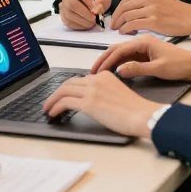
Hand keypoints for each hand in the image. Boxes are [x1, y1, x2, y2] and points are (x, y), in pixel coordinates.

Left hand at [42, 71, 161, 137]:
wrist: (143, 115)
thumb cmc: (136, 110)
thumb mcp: (118, 94)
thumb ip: (104, 92)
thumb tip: (92, 102)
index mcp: (105, 76)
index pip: (80, 79)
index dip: (68, 88)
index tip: (62, 95)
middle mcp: (97, 79)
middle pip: (69, 82)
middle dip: (57, 92)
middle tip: (50, 101)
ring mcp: (92, 90)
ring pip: (64, 90)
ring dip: (52, 99)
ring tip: (47, 108)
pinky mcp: (89, 103)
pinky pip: (65, 102)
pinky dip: (56, 107)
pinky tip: (53, 113)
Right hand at [59, 0, 111, 29]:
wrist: (90, 2)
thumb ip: (101, 0)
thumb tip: (96, 11)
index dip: (88, 2)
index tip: (96, 10)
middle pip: (72, 4)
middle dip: (85, 14)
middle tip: (95, 19)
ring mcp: (63, 5)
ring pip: (69, 14)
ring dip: (83, 21)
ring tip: (92, 22)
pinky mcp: (63, 16)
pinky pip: (68, 22)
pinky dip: (79, 25)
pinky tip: (87, 24)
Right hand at [90, 35, 190, 82]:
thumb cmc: (179, 64)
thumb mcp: (158, 68)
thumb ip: (138, 69)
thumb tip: (119, 70)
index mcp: (144, 41)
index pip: (120, 49)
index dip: (107, 61)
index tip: (98, 71)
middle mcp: (142, 42)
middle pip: (117, 49)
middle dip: (104, 59)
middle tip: (93, 71)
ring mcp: (143, 48)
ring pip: (122, 53)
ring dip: (110, 62)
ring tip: (99, 73)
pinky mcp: (146, 54)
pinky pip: (128, 57)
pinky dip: (119, 64)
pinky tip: (114, 72)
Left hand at [110, 0, 190, 36]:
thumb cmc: (176, 12)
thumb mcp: (159, 0)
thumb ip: (145, 2)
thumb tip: (129, 10)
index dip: (118, 10)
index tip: (115, 17)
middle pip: (124, 7)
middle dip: (116, 17)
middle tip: (113, 26)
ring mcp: (151, 9)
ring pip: (127, 16)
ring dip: (120, 24)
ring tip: (119, 30)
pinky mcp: (154, 21)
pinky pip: (132, 24)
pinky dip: (125, 29)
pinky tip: (125, 32)